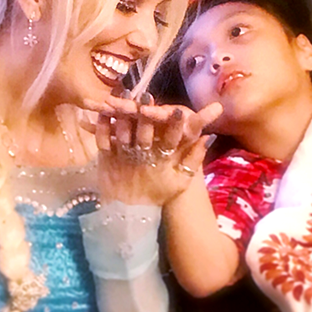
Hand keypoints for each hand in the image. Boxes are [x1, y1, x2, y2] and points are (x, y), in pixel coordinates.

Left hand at [86, 96, 222, 205]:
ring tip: (125, 96)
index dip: (175, 127)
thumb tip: (208, 137)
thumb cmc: (156, 194)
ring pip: (124, 133)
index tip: (179, 112)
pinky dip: (102, 125)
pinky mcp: (106, 158)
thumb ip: (194, 159)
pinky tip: (103, 111)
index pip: (172, 140)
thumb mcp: (180, 182)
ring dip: (125, 114)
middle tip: (147, 97)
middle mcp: (143, 156)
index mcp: (162, 160)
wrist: (127, 214)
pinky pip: (103, 140)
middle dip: (147, 114)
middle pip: (146, 132)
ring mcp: (123, 157)